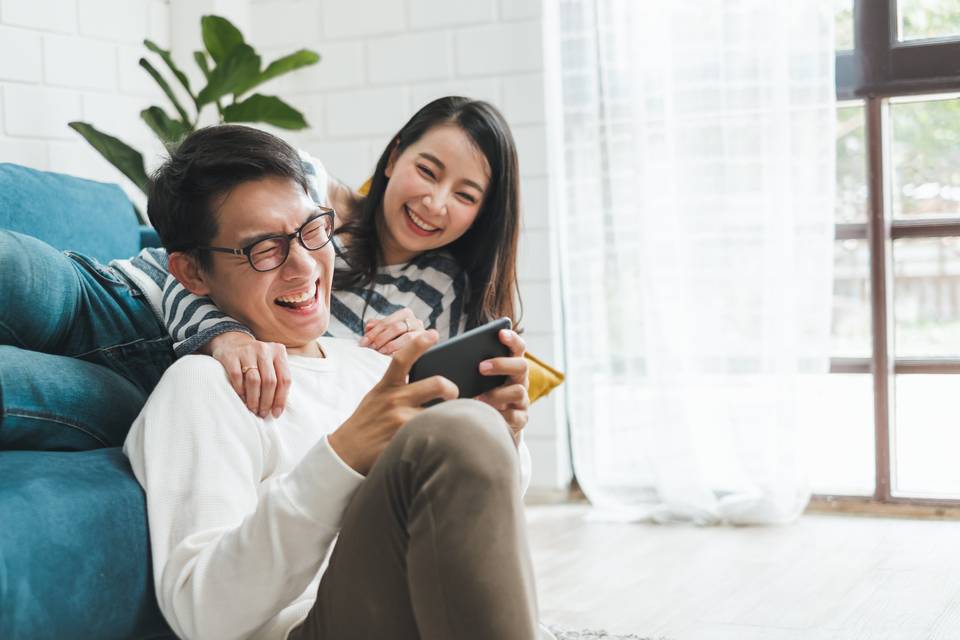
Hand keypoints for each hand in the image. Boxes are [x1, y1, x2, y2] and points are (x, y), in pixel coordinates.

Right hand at [204, 332, 291, 418]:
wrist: (232, 342)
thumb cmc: (256, 359)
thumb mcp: (271, 363)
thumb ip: (277, 379)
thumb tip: (278, 408)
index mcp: (279, 352)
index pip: (284, 379)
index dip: (281, 399)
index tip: (276, 413)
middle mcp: (264, 350)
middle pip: (270, 381)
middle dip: (267, 401)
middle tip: (262, 413)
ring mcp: (247, 351)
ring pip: (254, 380)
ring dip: (254, 399)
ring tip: (253, 409)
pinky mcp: (231, 355)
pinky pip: (237, 377)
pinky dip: (240, 390)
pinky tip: (241, 397)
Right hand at [329, 330, 457, 474]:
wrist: (346, 452)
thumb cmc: (366, 421)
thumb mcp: (376, 396)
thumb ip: (396, 386)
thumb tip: (424, 376)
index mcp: (386, 386)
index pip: (402, 358)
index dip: (418, 343)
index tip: (433, 333)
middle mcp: (394, 400)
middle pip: (436, 384)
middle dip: (452, 388)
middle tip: (454, 394)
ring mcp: (400, 421)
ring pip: (439, 412)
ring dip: (448, 415)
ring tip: (451, 420)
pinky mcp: (405, 440)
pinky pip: (431, 432)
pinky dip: (440, 433)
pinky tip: (441, 437)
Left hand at [358, 308, 424, 354]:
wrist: (403, 363)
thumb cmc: (391, 342)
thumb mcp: (382, 333)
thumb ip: (375, 327)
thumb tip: (368, 326)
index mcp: (405, 314)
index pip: (388, 321)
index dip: (374, 332)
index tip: (363, 342)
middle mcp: (416, 322)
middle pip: (397, 328)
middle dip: (382, 338)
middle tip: (372, 348)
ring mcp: (423, 334)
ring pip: (408, 338)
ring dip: (391, 346)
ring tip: (381, 352)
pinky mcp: (428, 346)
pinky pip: (416, 350)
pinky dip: (402, 353)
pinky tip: (392, 358)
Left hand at [476, 329, 529, 445]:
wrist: (489, 423)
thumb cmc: (479, 392)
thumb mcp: (477, 378)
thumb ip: (472, 365)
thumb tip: (449, 356)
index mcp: (511, 365)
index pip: (518, 347)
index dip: (512, 339)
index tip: (500, 333)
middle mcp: (520, 380)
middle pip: (522, 366)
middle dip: (501, 364)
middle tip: (481, 367)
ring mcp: (522, 399)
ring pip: (518, 391)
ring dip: (497, 394)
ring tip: (478, 397)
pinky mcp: (521, 418)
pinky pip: (515, 416)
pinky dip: (499, 415)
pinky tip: (486, 415)